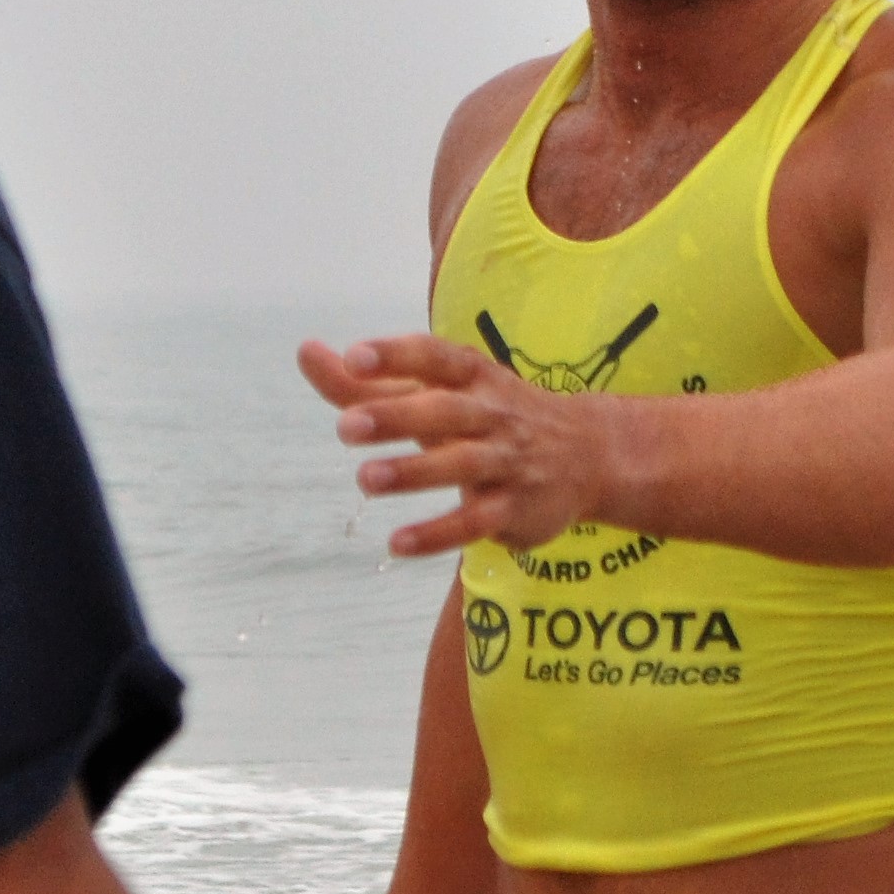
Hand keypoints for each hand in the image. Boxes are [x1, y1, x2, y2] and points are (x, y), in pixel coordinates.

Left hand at [301, 335, 621, 558]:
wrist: (588, 455)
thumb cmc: (488, 417)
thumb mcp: (435, 392)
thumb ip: (366, 381)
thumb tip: (305, 351)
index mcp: (472, 377)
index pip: (435, 359)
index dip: (397, 356)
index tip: (354, 356)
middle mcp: (492, 414)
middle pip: (445, 411)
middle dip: (396, 416)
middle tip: (345, 427)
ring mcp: (507, 461)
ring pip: (461, 464)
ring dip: (414, 472)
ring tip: (364, 480)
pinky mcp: (515, 508)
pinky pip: (476, 521)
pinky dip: (438, 533)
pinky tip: (397, 542)